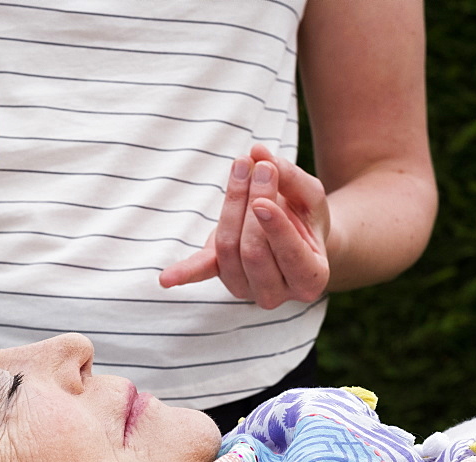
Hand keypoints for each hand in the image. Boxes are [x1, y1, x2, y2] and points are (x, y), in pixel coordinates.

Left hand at [159, 145, 330, 308]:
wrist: (293, 237)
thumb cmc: (305, 217)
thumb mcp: (309, 196)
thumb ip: (291, 177)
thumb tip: (259, 153)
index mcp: (309, 278)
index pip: (290, 255)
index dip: (274, 228)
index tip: (261, 201)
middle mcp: (276, 293)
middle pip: (252, 250)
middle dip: (251, 205)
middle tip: (257, 167)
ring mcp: (244, 288)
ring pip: (227, 248)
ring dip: (231, 204)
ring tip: (241, 167)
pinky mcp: (220, 274)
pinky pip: (201, 272)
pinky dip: (183, 273)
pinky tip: (166, 279)